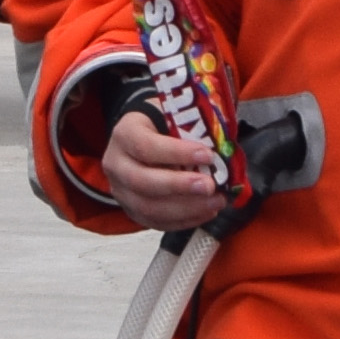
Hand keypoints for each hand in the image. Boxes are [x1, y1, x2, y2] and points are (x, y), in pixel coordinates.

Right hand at [96, 104, 230, 232]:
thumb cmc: (164, 125)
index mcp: (124, 134)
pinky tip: (206, 212)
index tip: (208, 155)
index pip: (145, 146)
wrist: (145, 137)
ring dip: (185, 208)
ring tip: (216, 202)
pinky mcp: (131, 209)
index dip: (176, 153)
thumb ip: (193, 129)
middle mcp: (116, 164)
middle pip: (142, 181)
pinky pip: (156, 222)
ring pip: (147, 207)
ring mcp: (121, 190)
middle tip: (210, 186)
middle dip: (179, 186)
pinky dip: (184, 220)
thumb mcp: (174, 116)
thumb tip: (223, 148)